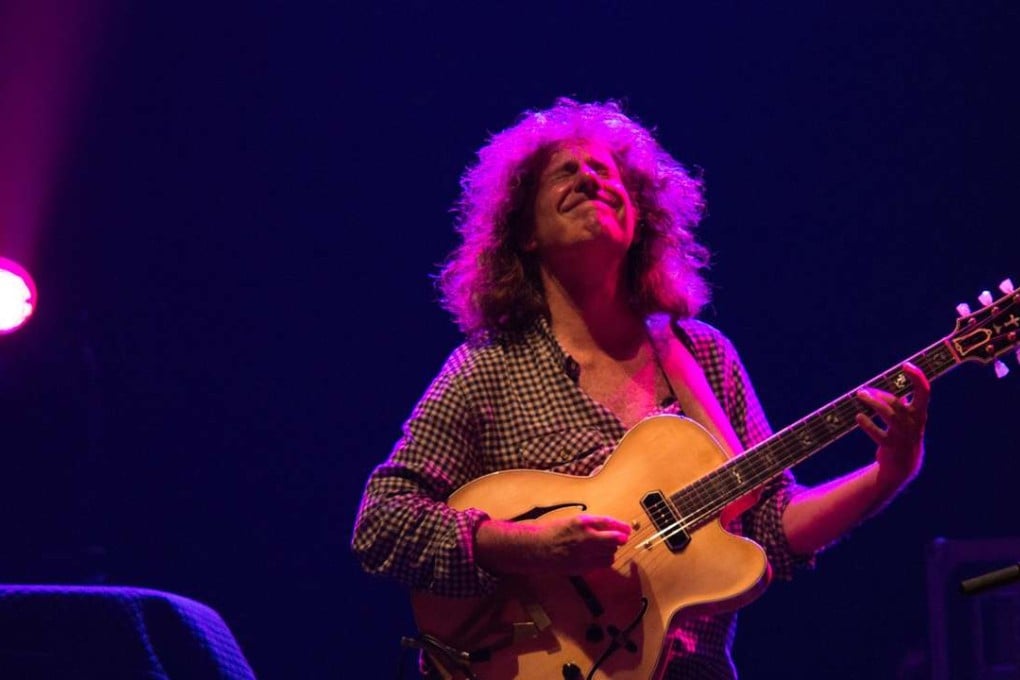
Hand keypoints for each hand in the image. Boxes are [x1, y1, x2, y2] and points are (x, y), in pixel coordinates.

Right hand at [476, 514, 630, 575]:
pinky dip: (604, 561)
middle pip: (613, 540)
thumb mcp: (571, 520)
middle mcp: (585, 537)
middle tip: (622, 538)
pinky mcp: (581, 566)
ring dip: (612, 551)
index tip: (627, 529)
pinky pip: (601, 565)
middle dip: (619, 539)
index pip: (609, 523)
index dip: (621, 527)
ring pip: (609, 554)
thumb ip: (590, 523)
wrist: (535, 548)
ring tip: (607, 548)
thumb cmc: (551, 532)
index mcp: (582, 522)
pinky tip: (599, 557)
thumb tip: (609, 526)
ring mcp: (584, 553)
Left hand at [855, 362, 929, 493]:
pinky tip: (859, 416)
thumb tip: (899, 388)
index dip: (917, 377)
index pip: (924, 392)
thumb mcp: (909, 420)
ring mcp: (903, 436)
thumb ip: (905, 405)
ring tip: (860, 396)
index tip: (906, 365)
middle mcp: (914, 423)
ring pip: (889, 415)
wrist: (903, 466)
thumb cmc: (904, 436)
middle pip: (897, 403)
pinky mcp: (891, 447)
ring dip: (873, 403)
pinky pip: (878, 434)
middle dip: (880, 394)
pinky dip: (868, 424)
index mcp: (920, 414)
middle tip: (863, 391)